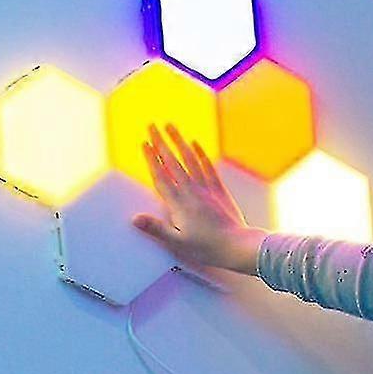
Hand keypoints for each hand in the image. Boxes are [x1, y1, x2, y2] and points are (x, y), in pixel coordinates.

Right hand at [133, 122, 265, 273]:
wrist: (237, 246)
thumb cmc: (207, 247)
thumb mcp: (177, 242)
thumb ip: (156, 228)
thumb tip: (135, 218)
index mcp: (179, 203)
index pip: (161, 176)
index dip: (151, 158)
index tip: (144, 143)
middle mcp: (191, 191)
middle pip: (173, 162)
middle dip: (161, 142)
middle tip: (152, 125)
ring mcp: (206, 188)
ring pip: (190, 159)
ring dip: (179, 141)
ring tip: (171, 126)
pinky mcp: (219, 190)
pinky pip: (208, 167)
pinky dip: (200, 153)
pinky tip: (194, 143)